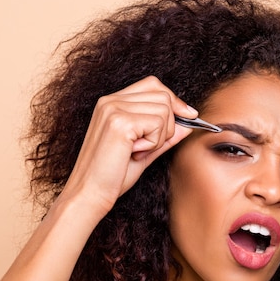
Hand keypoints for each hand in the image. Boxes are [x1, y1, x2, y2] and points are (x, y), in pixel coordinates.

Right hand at [60, 76, 194, 213]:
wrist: (89, 195)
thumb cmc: (112, 177)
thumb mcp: (145, 152)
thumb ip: (164, 135)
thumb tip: (188, 123)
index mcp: (112, 103)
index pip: (153, 85)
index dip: (174, 100)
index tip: (189, 116)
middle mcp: (110, 101)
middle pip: (163, 95)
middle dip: (168, 124)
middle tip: (148, 146)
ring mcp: (113, 109)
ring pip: (164, 110)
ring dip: (159, 136)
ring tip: (138, 151)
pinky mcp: (119, 122)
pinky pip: (158, 124)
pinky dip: (153, 143)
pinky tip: (135, 153)